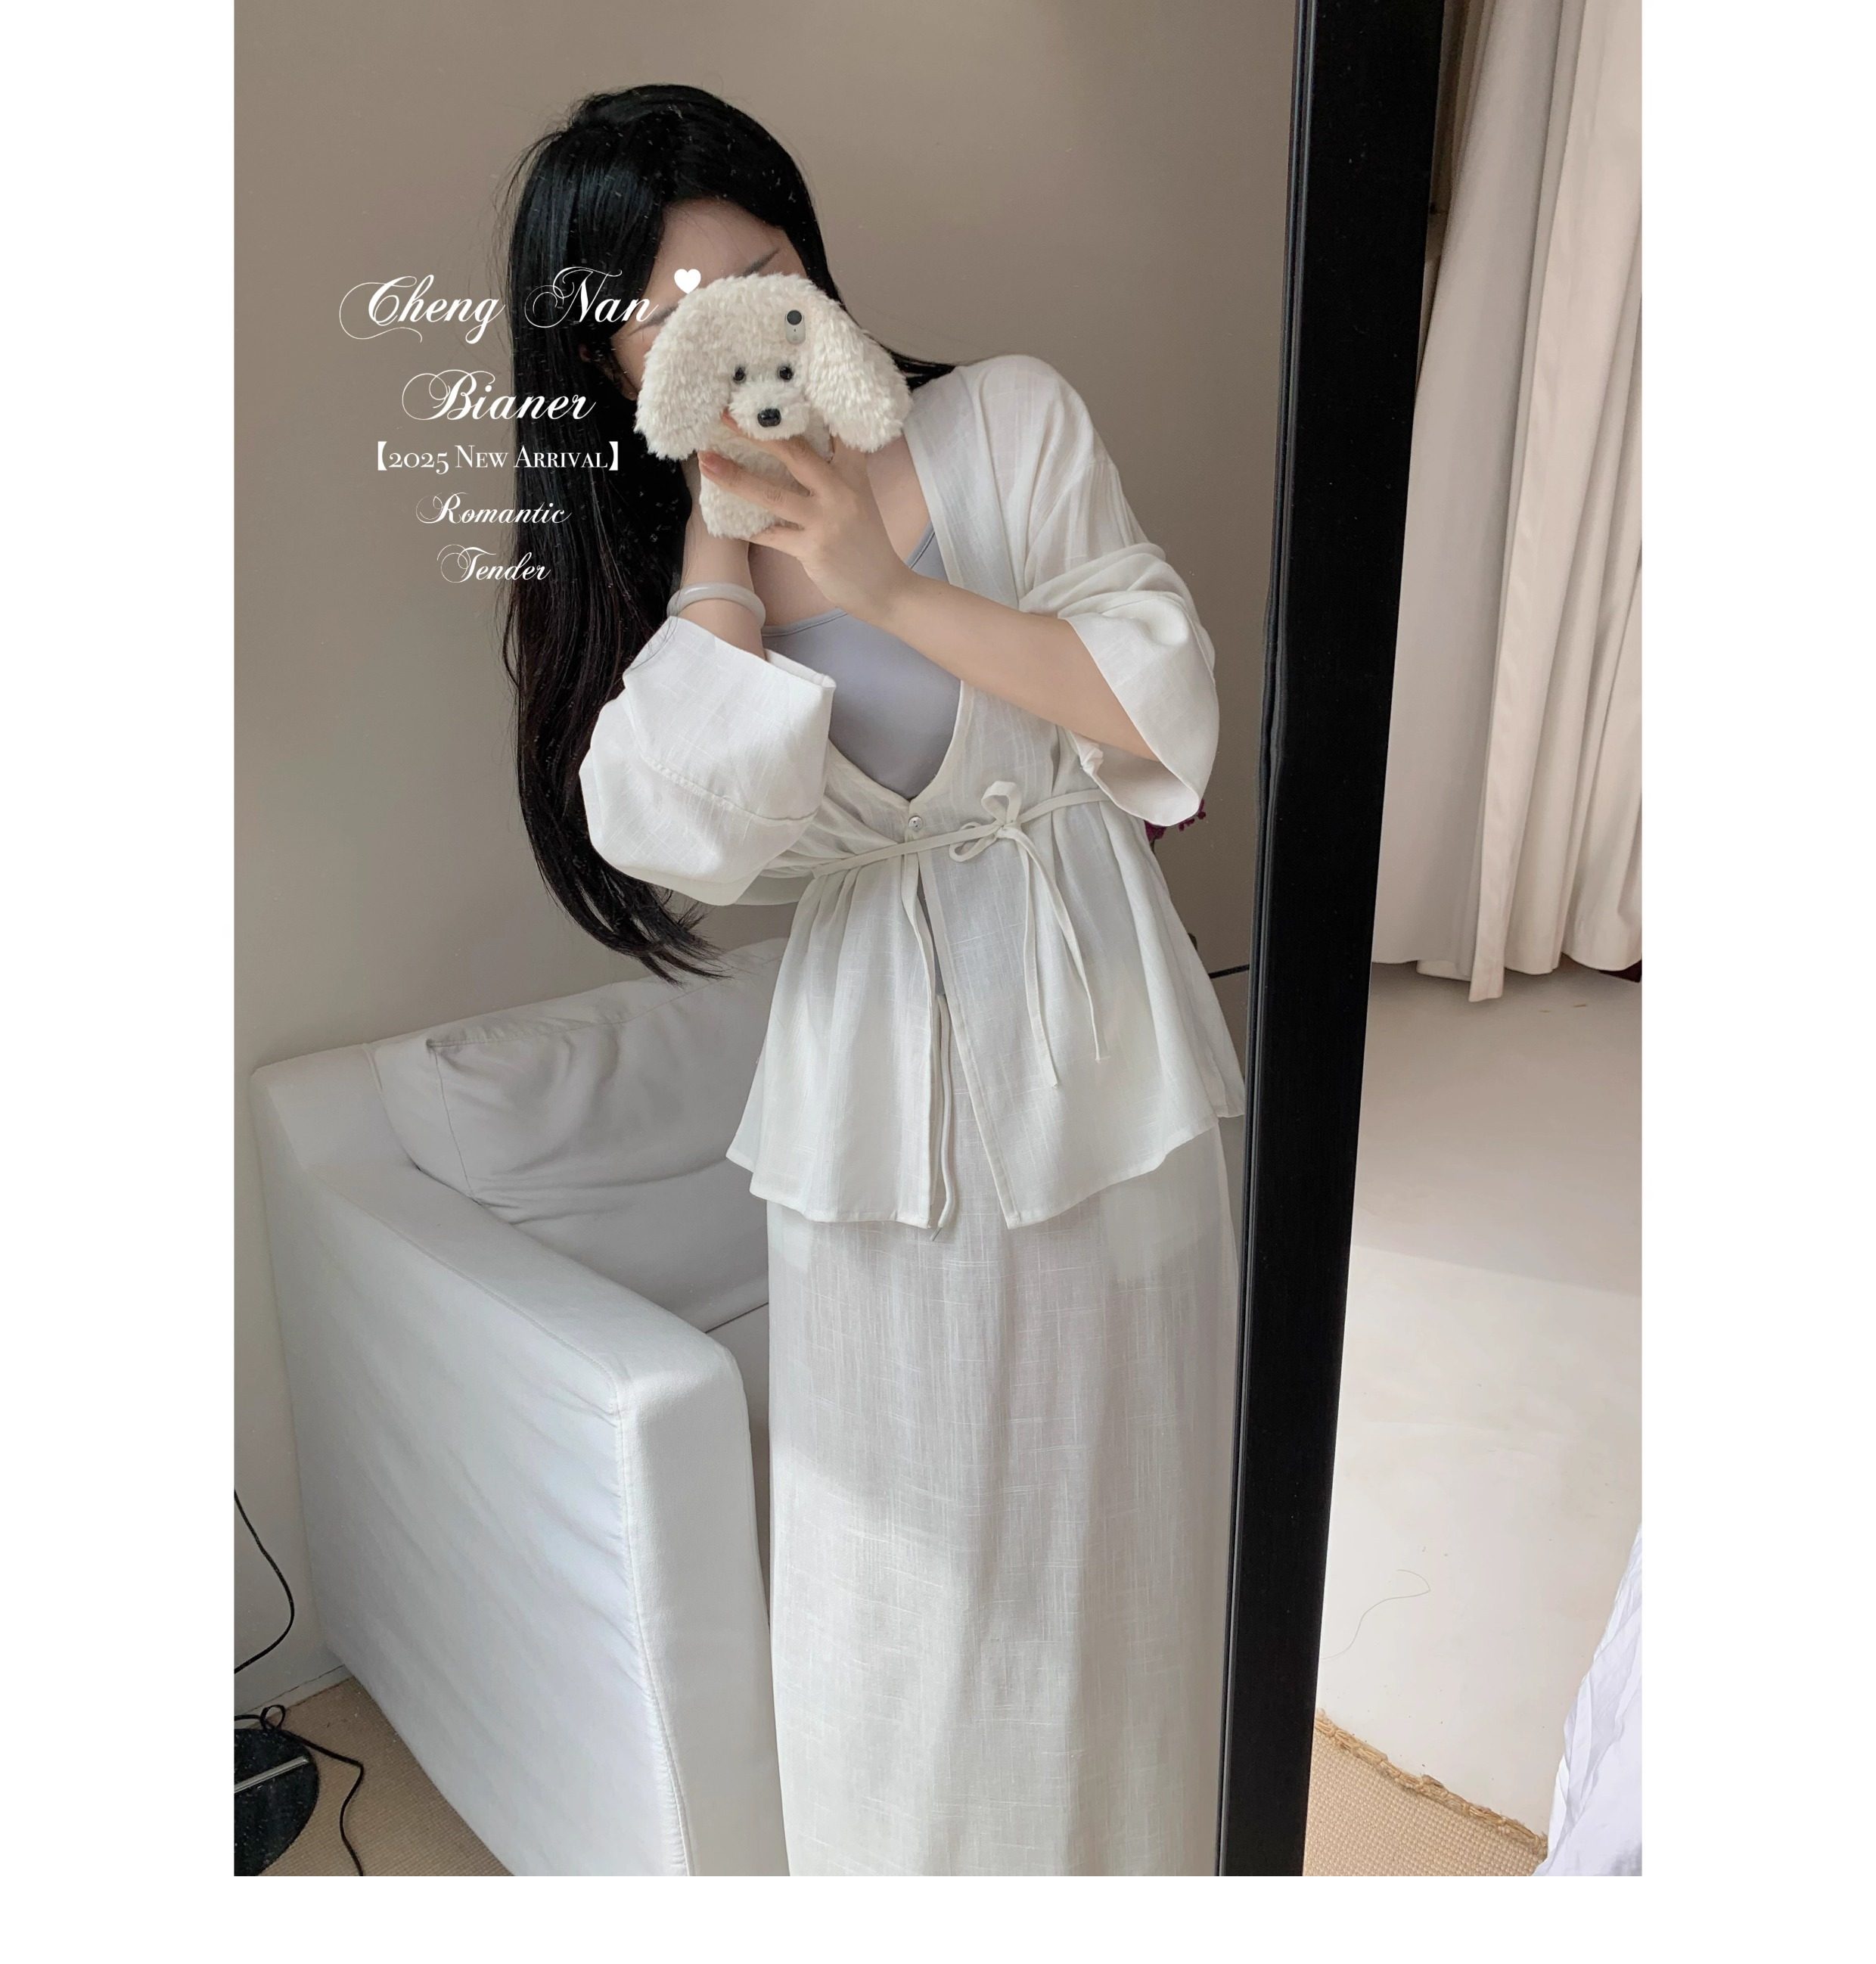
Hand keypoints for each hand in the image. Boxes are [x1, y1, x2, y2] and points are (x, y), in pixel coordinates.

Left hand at [697, 412, 914, 626]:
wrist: (884, 586)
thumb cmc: (865, 540)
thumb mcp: (859, 496)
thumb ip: (836, 470)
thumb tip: (795, 448)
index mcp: (852, 472)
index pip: (832, 429)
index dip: (803, 405)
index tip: (771, 387)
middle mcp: (840, 490)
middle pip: (793, 453)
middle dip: (754, 432)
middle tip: (723, 414)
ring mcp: (826, 521)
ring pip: (773, 495)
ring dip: (736, 478)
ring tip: (706, 463)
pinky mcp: (813, 549)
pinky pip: (771, 535)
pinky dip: (748, 528)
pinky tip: (727, 521)